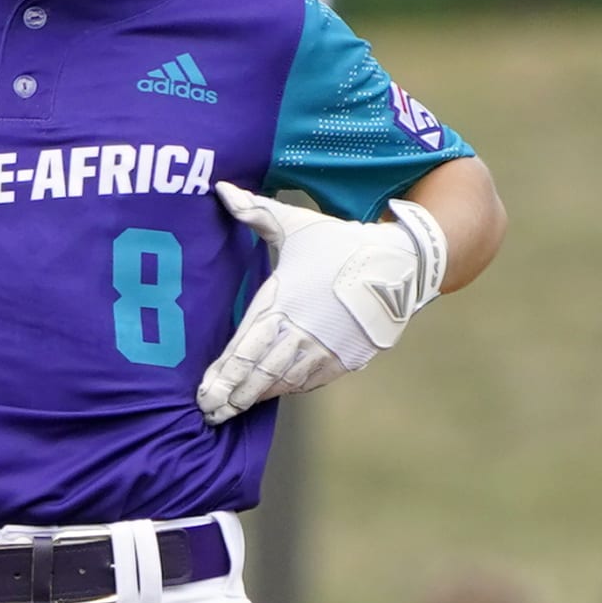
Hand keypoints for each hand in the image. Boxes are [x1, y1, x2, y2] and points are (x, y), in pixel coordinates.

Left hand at [197, 182, 447, 424]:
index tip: (202, 390)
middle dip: (231, 394)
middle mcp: (299, 331)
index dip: (222, 371)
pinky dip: (287, 390)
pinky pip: (308, 382)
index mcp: (282, 300)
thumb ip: (256, 212)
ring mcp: (322, 350)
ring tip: (230, 411)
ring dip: (254, 398)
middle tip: (208, 412)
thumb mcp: (296, 223)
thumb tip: (221, 190)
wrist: (398, 265)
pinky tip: (269, 397)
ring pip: (281, 382)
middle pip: (257, 372)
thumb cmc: (340, 243)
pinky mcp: (344, 359)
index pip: (244, 345)